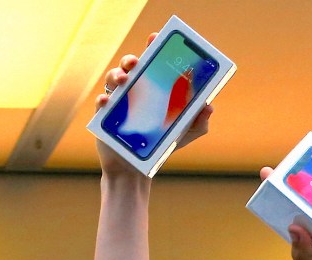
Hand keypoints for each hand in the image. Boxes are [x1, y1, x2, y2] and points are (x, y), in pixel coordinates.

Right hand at [95, 47, 212, 176]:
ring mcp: (119, 101)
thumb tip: (209, 107)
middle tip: (136, 62)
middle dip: (131, 59)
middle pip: (130, 67)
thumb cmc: (161, 146)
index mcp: (153, 89)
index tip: (155, 38)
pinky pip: (102, 102)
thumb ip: (198, 122)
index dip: (152, 48)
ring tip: (124, 80)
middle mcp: (135, 91)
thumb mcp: (184, 134)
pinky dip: (104, 99)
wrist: (137, 168)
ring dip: (117, 75)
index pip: (153, 64)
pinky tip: (108, 102)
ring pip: (113, 79)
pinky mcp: (105, 116)